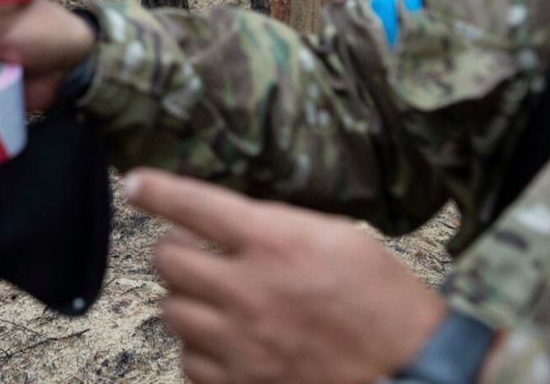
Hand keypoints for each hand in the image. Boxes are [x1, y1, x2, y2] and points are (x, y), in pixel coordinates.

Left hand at [123, 168, 444, 383]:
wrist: (413, 370)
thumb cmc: (384, 299)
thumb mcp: (338, 236)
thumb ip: (277, 224)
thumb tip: (226, 220)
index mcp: (275, 243)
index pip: (194, 205)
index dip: (156, 191)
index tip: (136, 184)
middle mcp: (250, 291)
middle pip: (168, 259)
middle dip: (177, 251)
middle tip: (197, 253)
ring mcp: (242, 343)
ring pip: (172, 310)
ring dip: (187, 300)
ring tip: (218, 299)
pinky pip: (188, 361)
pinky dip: (200, 349)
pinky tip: (226, 340)